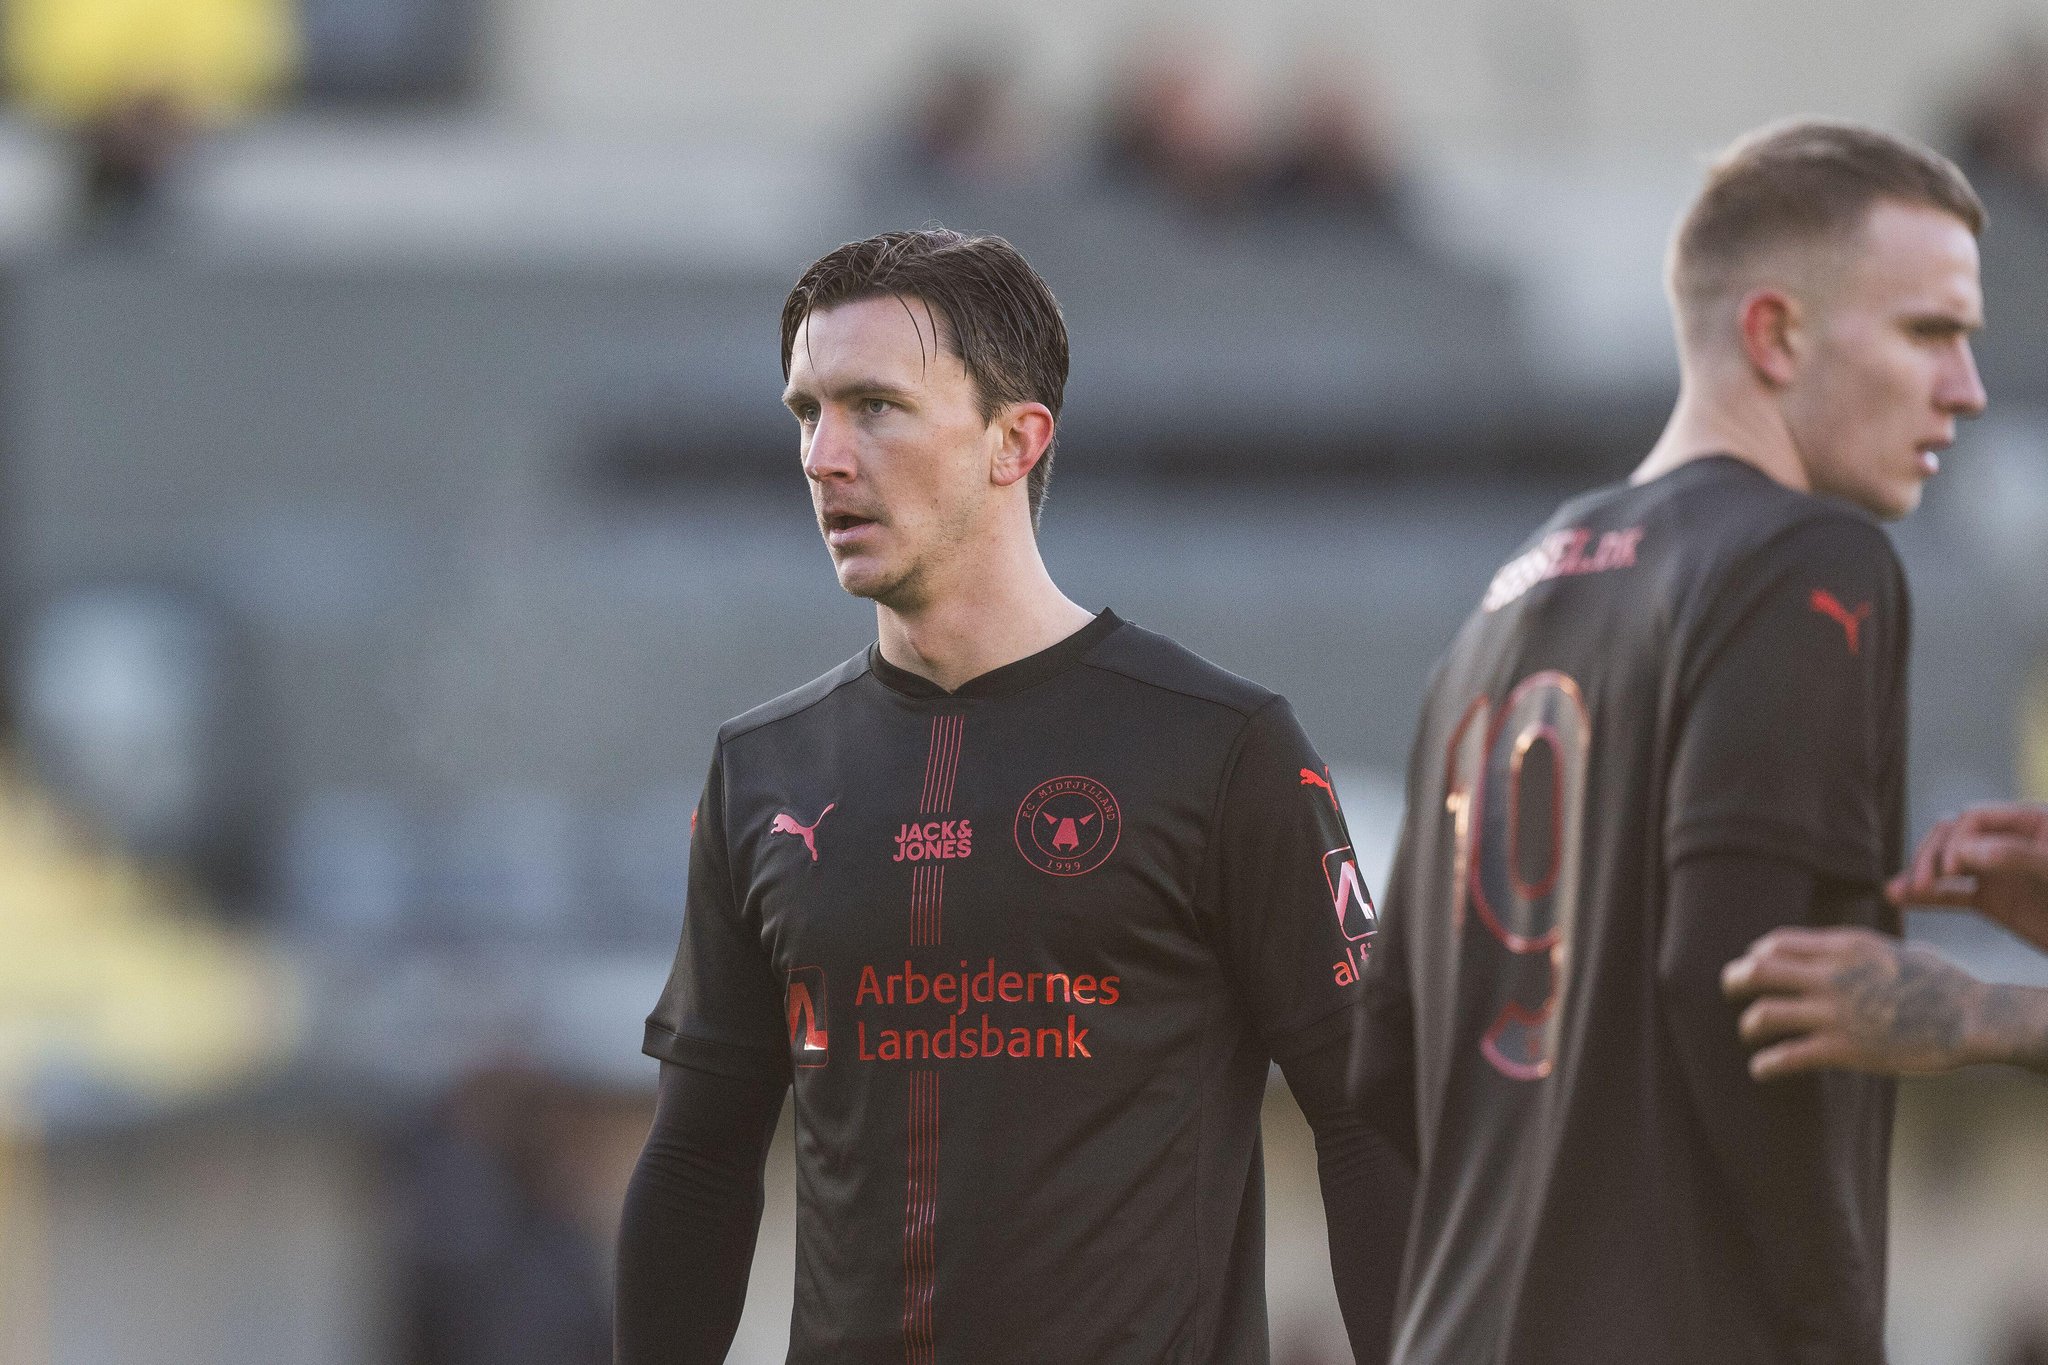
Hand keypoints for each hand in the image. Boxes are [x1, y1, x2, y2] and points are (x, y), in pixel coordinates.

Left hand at [1720, 926, 1986, 1079]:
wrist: (1969, 1017)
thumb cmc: (1937, 982)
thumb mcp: (1889, 949)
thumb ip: (1851, 950)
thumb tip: (1821, 953)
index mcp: (1843, 946)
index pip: (1776, 942)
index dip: (1756, 954)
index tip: (1753, 965)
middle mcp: (1831, 975)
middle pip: (1757, 971)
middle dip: (1734, 981)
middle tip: (1729, 991)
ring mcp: (1835, 1012)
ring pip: (1763, 1014)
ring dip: (1748, 1025)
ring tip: (1749, 1032)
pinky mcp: (1843, 1049)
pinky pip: (1787, 1057)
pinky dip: (1765, 1065)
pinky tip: (1760, 1070)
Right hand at [1888, 803, 2047, 951]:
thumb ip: (2015, 857)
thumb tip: (1962, 850)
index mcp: (2032, 824)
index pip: (1976, 819)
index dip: (1956, 840)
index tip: (1951, 872)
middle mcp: (2010, 843)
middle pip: (1954, 837)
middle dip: (1933, 857)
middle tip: (1923, 885)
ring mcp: (1999, 872)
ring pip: (1946, 864)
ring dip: (1921, 874)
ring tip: (1901, 892)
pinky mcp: (1992, 900)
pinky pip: (1951, 894)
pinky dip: (1926, 897)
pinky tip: (1899, 898)